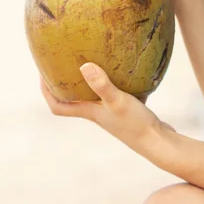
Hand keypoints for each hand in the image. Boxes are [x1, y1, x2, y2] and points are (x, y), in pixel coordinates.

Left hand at [40, 63, 174, 157]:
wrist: (161, 144)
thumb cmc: (137, 125)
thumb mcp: (118, 101)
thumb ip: (102, 85)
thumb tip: (84, 66)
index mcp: (89, 112)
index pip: (58, 106)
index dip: (46, 92)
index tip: (42, 73)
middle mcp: (97, 113)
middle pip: (73, 99)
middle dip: (65, 82)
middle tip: (63, 60)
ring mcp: (112, 113)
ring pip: (94, 96)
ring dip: (89, 81)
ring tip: (90, 59)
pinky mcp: (127, 111)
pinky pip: (114, 93)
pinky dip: (114, 81)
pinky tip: (124, 67)